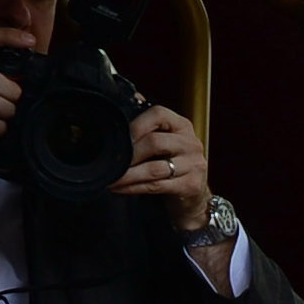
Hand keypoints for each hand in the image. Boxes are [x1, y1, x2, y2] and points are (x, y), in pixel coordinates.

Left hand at [118, 100, 215, 233]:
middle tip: (110, 162)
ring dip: (127, 175)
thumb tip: (125, 106)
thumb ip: (147, 127)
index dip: (136, 125)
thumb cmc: (171, 165)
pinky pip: (156, 186)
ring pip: (153, 169)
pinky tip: (120, 188)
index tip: (119, 138)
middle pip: (155, 143)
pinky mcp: (190, 186)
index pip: (158, 114)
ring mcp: (194, 165)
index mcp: (182, 126)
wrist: (193, 197)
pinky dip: (133, 187)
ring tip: (111, 178)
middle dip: (129, 154)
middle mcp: (191, 143)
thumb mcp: (164, 142)